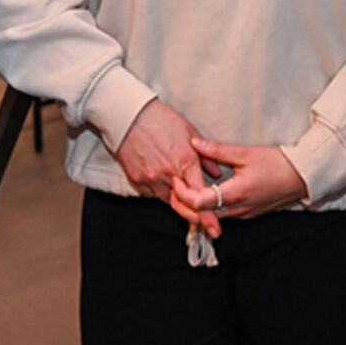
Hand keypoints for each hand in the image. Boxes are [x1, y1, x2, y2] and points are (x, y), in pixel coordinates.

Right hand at [115, 99, 219, 234]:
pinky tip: (160, 178)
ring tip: (179, 189)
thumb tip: (216, 173)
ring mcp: (150, 178)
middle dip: (193, 214)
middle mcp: (168, 174)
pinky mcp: (136, 179)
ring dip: (176, 199)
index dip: (209, 216)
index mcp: (185, 161)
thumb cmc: (161, 118)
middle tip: (201, 220)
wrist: (129, 114)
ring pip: (168, 200)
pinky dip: (159, 190)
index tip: (215, 229)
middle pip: (183, 204)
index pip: (201, 196)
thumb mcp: (189, 131)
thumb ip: (205, 155)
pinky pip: (151, 193)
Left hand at [173, 139, 307, 228]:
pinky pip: (224, 215)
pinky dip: (211, 207)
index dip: (183, 192)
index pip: (199, 203)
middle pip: (202, 215)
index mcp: (235, 194)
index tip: (177, 178)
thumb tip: (194, 143)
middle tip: (176, 184)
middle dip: (185, 203)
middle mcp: (238, 209)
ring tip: (188, 186)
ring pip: (212, 217)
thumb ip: (218, 150)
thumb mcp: (246, 153)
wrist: (303, 176)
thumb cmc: (278, 163)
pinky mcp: (248, 214)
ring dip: (197, 206)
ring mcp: (244, 214)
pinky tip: (206, 193)